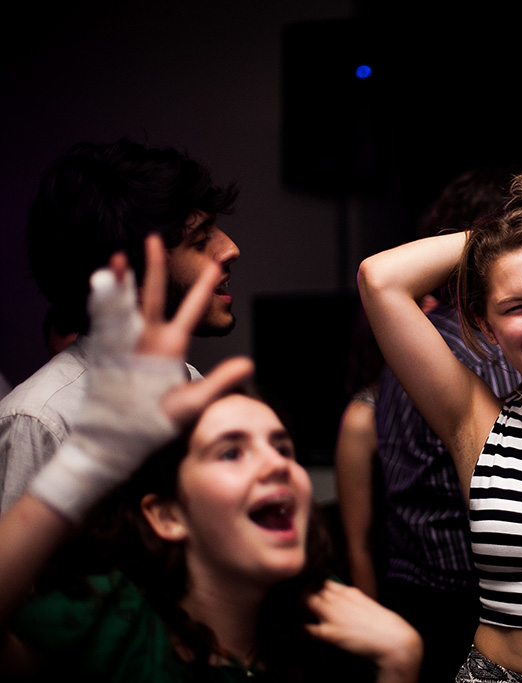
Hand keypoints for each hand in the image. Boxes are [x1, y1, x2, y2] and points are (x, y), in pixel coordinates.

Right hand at [29, 235, 251, 523]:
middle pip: (152, 295)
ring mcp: (124, 344)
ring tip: (120, 258)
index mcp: (172, 346)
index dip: (203, 288)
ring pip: (123, 304)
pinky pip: (100, 324)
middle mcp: (148, 339)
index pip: (191, 309)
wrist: (122, 441)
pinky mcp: (103, 354)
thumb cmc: (157, 422)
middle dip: (154, 267)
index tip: (218, 264)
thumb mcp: (194, 401)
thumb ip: (220, 380)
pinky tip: (98, 286)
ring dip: (121, 281)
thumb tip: (250, 362)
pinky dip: (99, 305)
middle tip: (155, 237)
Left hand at [306, 581, 422, 682]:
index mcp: (349, 592)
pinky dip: (305, 628)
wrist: (392, 639)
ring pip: (307, 604)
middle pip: (313, 591)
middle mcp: (339, 600)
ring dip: (303, 609)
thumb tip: (344, 600)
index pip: (324, 582)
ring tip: (303, 615)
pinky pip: (308, 628)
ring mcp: (333, 615)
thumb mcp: (368, 603)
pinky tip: (307, 631)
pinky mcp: (329, 633)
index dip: (317, 587)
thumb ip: (353, 600)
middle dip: (307, 596)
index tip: (313, 592)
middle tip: (303, 605)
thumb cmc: (384, 624)